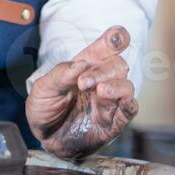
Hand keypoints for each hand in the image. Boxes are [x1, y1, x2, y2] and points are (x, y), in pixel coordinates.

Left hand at [26, 26, 138, 159]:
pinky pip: (130, 109)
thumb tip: (80, 65)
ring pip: (127, 86)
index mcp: (84, 68)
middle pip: (118, 66)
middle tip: (83, 83)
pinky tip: (115, 101)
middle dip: (104, 71)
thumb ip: (59, 76)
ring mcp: (109, 101)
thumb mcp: (43, 90)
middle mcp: (100, 82)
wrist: (44, 139)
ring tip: (99, 92)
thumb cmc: (45, 110)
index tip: (117, 35)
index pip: (104, 49)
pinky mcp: (114, 121)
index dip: (115, 39)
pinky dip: (128, 103)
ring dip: (115, 86)